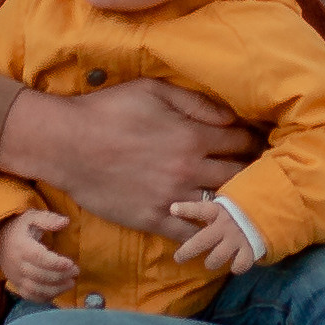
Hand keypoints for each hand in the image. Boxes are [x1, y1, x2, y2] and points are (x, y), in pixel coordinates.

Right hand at [0, 76, 260, 234]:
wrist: (66, 144)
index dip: (252, 142)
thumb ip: (195, 102)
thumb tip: (230, 117)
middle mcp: (188, 170)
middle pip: (239, 176)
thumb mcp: (153, 90)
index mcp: (192, 136)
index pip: (241, 142)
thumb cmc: (108, 110)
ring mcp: (171, 198)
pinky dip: (207, 234)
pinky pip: (191, 234)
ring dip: (234, 204)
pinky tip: (216, 231)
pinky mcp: (153, 220)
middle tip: (258, 174)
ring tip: (242, 202)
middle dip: (252, 173)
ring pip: (220, 208)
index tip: (257, 144)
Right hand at [0, 208, 79, 297]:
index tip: (71, 263)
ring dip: (56, 289)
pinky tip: (58, 291)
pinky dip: (45, 297)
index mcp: (21, 246)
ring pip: (36, 289)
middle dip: (60, 275)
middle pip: (40, 275)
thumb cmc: (19, 228)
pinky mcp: (16, 285)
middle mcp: (17, 264)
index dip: (56, 262)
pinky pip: (31, 296)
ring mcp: (15, 277)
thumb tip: (65, 221)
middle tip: (76, 271)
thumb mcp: (31, 217)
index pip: (38, 257)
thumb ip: (48, 219)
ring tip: (71, 283)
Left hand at [171, 196, 257, 276]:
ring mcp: (237, 238)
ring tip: (209, 264)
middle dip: (187, 251)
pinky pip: (240, 264)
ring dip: (211, 262)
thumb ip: (210, 201)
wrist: (270, 207)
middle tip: (178, 258)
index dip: (187, 209)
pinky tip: (235, 266)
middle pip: (202, 240)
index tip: (172, 209)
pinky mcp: (250, 249)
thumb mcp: (226, 197)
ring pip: (218, 257)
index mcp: (218, 210)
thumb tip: (186, 197)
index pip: (200, 208)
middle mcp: (225, 225)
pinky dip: (237, 266)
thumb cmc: (242, 203)